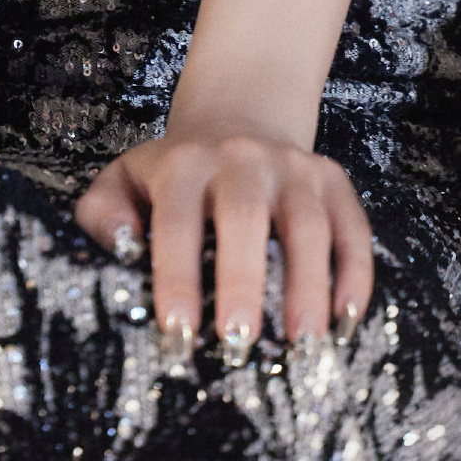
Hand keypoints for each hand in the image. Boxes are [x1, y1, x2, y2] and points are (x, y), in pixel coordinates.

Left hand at [76, 129, 373, 351]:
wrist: (238, 118)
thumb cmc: (175, 174)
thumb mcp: (125, 179)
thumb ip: (104, 211)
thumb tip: (124, 245)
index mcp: (184, 165)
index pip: (177, 221)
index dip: (177, 276)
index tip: (179, 332)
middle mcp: (241, 159)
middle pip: (244, 216)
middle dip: (243, 281)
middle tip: (239, 342)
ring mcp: (293, 168)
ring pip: (307, 224)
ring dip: (308, 285)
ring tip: (303, 343)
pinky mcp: (334, 179)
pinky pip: (352, 226)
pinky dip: (355, 273)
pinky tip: (347, 318)